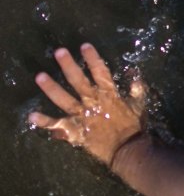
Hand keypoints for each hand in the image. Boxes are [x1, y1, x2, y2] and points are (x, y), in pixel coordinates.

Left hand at [29, 43, 144, 166]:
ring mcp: (82, 116)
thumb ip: (137, 88)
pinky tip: (32, 115)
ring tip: (40, 76)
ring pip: (64, 100)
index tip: (84, 45)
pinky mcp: (75, 130)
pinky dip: (45, 121)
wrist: (127, 150)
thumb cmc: (134, 127)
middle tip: (58, 52)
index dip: (92, 58)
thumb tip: (135, 72)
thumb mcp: (139, 105)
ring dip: (51, 88)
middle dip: (68, 66)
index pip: (100, 72)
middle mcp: (93, 102)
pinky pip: (57, 125)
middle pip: (78, 81)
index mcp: (109, 94)